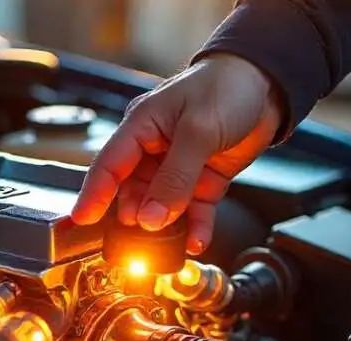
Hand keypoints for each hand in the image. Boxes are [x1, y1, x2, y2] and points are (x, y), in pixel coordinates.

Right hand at [71, 53, 283, 254]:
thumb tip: (151, 217)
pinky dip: (193, 227)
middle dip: (134, 218)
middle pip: (132, 192)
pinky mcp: (202, 179)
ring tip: (166, 246)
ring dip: (164, 227)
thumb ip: (175, 177)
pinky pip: (192, 210)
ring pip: (161, 206)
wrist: (268, 83)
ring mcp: (178, 166)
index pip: (109, 165)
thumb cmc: (227, 86)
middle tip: (136, 243)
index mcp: (142, 126)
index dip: (93, 194)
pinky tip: (194, 240)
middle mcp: (155, 148)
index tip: (82, 220)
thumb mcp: (198, 130)